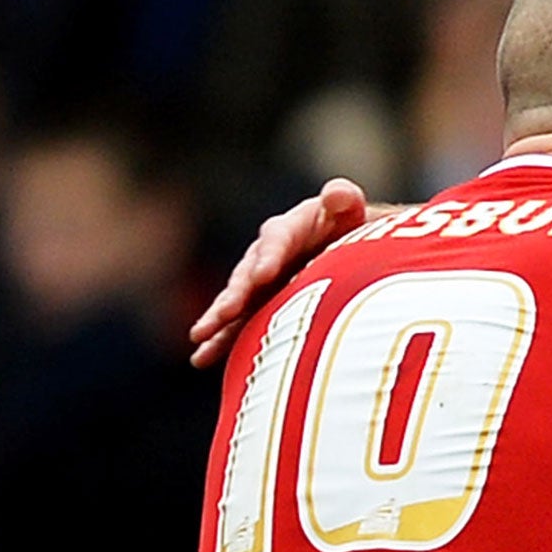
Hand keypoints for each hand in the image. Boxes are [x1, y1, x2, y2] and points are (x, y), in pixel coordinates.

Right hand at [188, 177, 374, 367]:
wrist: (350, 248)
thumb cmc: (351, 227)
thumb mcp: (349, 210)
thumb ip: (343, 200)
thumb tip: (338, 193)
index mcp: (289, 229)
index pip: (276, 239)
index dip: (269, 256)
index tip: (263, 275)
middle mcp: (266, 256)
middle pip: (247, 274)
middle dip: (236, 294)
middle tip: (226, 312)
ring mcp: (260, 284)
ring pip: (237, 302)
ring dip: (219, 320)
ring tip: (200, 338)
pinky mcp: (260, 306)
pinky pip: (239, 324)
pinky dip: (222, 341)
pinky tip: (202, 359)